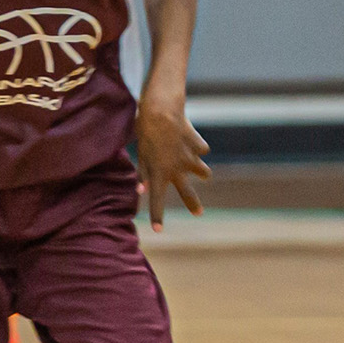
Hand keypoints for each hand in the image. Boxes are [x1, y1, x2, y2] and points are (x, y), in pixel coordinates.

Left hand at [136, 89, 210, 230]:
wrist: (162, 112)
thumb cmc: (146, 132)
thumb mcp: (141, 153)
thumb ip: (143, 173)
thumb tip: (141, 191)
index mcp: (159, 173)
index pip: (156, 200)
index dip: (157, 216)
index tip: (158, 231)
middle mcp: (177, 170)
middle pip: (188, 193)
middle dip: (193, 204)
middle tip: (198, 213)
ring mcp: (190, 159)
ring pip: (203, 172)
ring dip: (201, 171)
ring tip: (200, 171)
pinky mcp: (199, 146)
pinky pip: (200, 149)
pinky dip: (196, 146)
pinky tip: (190, 138)